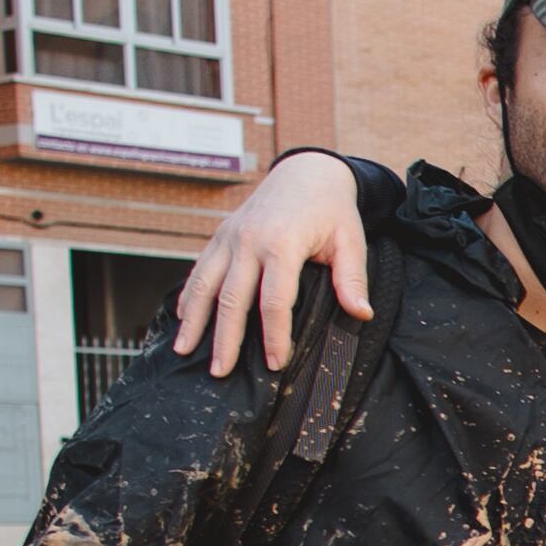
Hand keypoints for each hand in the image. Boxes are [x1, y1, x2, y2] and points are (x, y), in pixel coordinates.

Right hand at [169, 152, 371, 376]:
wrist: (306, 172)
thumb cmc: (333, 211)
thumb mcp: (351, 241)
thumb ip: (352, 279)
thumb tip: (362, 314)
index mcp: (282, 244)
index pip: (274, 301)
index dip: (275, 335)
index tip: (276, 363)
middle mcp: (248, 241)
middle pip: (231, 299)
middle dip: (225, 339)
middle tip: (220, 373)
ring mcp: (229, 237)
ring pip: (205, 284)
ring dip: (194, 320)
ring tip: (184, 352)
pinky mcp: (220, 235)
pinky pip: (199, 269)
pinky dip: (189, 295)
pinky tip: (182, 319)